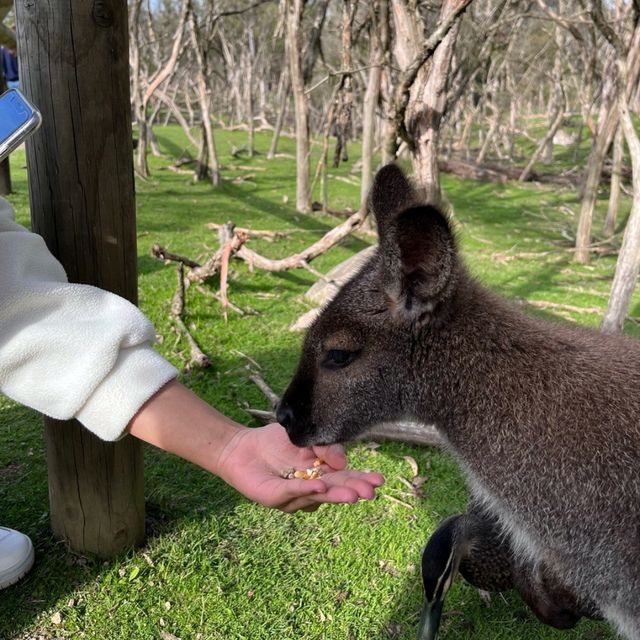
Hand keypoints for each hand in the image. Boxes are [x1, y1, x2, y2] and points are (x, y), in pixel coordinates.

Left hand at [217, 423, 384, 512]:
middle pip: (334, 491)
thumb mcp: (308, 436)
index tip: (378, 480)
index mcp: (321, 475)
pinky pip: (291, 492)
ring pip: (316, 495)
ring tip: (352, 494)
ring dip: (334, 494)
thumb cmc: (276, 442)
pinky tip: (320, 486)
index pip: (344, 478)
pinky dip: (306, 489)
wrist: (241, 446)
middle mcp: (310, 490)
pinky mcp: (273, 497)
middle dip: (352, 491)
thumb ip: (326, 447)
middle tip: (369, 493)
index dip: (361, 480)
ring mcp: (293, 497)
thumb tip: (344, 462)